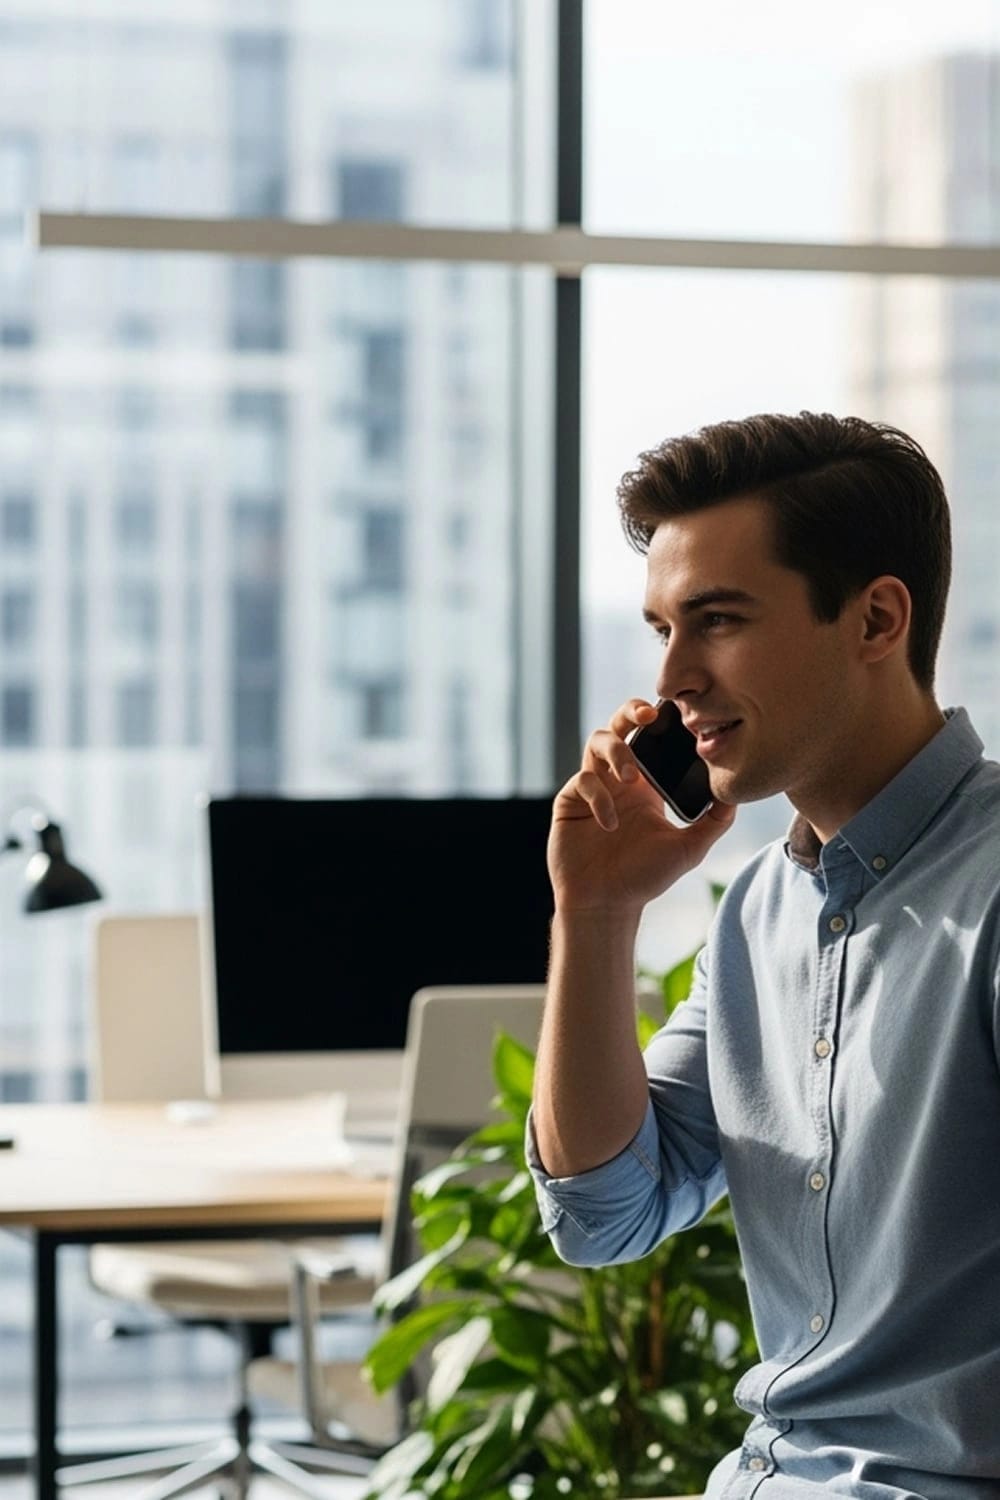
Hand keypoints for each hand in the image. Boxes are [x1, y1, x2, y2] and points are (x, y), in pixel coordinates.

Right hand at [548, 698, 735, 913]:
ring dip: (616, 752)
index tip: (678, 714)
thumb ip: (715, 821)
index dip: (660, 720)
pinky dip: (598, 798)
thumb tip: (736, 792)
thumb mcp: (689, 848)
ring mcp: (592, 787)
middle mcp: (617, 778)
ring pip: (597, 742)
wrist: (607, 904)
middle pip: (620, 725)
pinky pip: (582, 781)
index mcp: (646, 783)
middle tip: (649, 716)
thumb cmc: (644, 877)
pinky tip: (610, 825)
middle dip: (631, 711)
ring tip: (630, 778)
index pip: (651, 737)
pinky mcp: (570, 801)